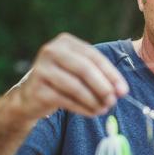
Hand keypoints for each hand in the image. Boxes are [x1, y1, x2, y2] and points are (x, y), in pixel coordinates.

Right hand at [10, 33, 128, 119]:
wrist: (29, 96)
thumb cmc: (62, 80)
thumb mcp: (79, 70)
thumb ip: (99, 75)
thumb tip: (121, 91)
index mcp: (66, 42)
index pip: (94, 57)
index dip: (111, 74)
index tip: (123, 90)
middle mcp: (52, 51)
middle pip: (84, 69)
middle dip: (103, 86)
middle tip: (114, 100)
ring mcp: (41, 69)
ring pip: (75, 86)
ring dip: (93, 100)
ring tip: (104, 109)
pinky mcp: (36, 88)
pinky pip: (65, 100)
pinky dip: (82, 108)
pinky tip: (92, 113)